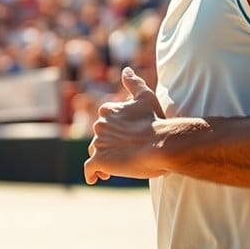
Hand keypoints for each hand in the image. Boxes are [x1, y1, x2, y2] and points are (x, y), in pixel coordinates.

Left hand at [84, 67, 165, 184]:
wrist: (160, 143)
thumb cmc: (155, 120)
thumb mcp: (146, 96)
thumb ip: (134, 83)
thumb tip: (126, 70)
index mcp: (107, 110)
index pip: (106, 122)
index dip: (115, 131)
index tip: (125, 137)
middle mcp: (99, 125)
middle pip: (100, 138)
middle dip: (110, 145)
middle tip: (124, 154)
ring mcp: (98, 143)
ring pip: (95, 153)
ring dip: (102, 159)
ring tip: (114, 168)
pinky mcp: (99, 161)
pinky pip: (89, 170)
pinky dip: (92, 174)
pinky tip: (96, 178)